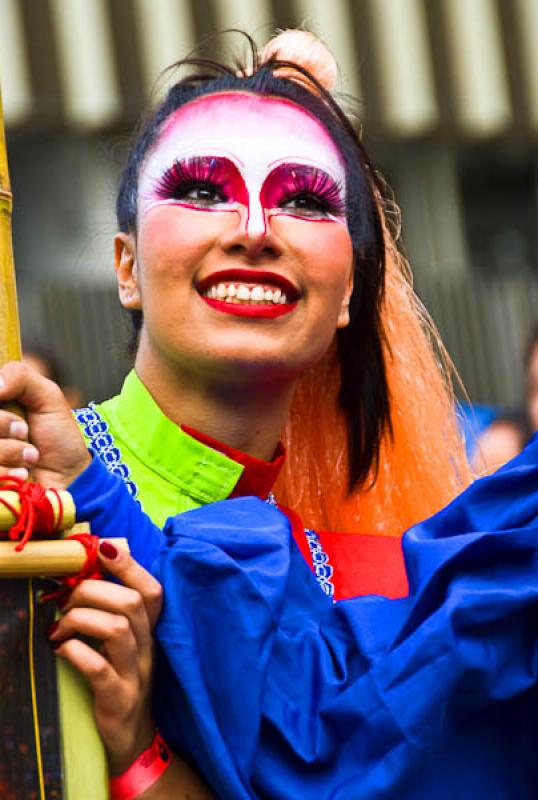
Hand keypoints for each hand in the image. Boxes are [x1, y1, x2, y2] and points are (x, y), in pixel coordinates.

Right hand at [0, 360, 90, 486]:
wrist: (71, 476)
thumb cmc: (58, 435)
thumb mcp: (47, 396)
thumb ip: (20, 377)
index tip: (4, 398)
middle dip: (4, 424)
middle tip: (25, 431)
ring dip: (10, 451)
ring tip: (31, 456)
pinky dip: (7, 473)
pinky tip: (22, 474)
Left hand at [48, 541, 162, 774]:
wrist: (134, 737)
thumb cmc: (122, 679)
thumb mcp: (125, 644)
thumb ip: (113, 611)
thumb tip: (85, 575)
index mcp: (150, 630)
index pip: (151, 590)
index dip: (129, 566)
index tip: (103, 548)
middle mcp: (148, 647)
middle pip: (131, 604)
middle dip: (93, 592)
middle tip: (65, 601)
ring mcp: (135, 673)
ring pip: (117, 630)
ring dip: (81, 620)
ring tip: (59, 629)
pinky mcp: (118, 698)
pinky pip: (99, 668)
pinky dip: (76, 653)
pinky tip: (61, 650)